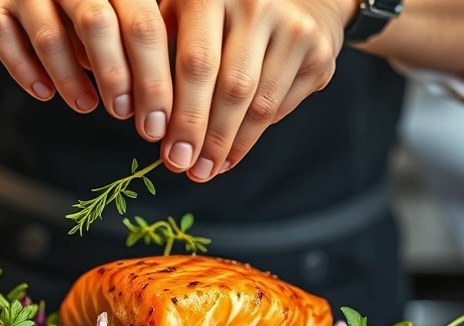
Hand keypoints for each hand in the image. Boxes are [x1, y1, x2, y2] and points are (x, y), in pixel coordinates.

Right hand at [0, 0, 173, 141]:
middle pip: (99, 24)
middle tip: (125, 115)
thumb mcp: (119, 24)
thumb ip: (142, 51)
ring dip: (71, 79)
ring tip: (87, 106)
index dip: (154, 74)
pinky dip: (28, 74)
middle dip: (117, 76)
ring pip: (51, 37)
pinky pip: (8, 45)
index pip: (143, 22)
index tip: (160, 118)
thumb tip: (169, 113)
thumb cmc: (81, 18)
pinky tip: (46, 94)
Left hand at [158, 0, 354, 180]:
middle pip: (232, 88)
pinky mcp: (317, 52)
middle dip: (208, 138)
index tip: (170, 151)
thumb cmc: (224, 9)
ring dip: (232, 144)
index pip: (196, 65)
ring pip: (259, 104)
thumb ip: (162, 52)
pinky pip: (281, 105)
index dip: (184, 115)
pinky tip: (235, 149)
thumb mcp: (185, 12)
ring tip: (212, 167)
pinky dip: (255, 133)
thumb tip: (146, 116)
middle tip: (193, 170)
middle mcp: (256, 5)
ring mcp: (292, 28)